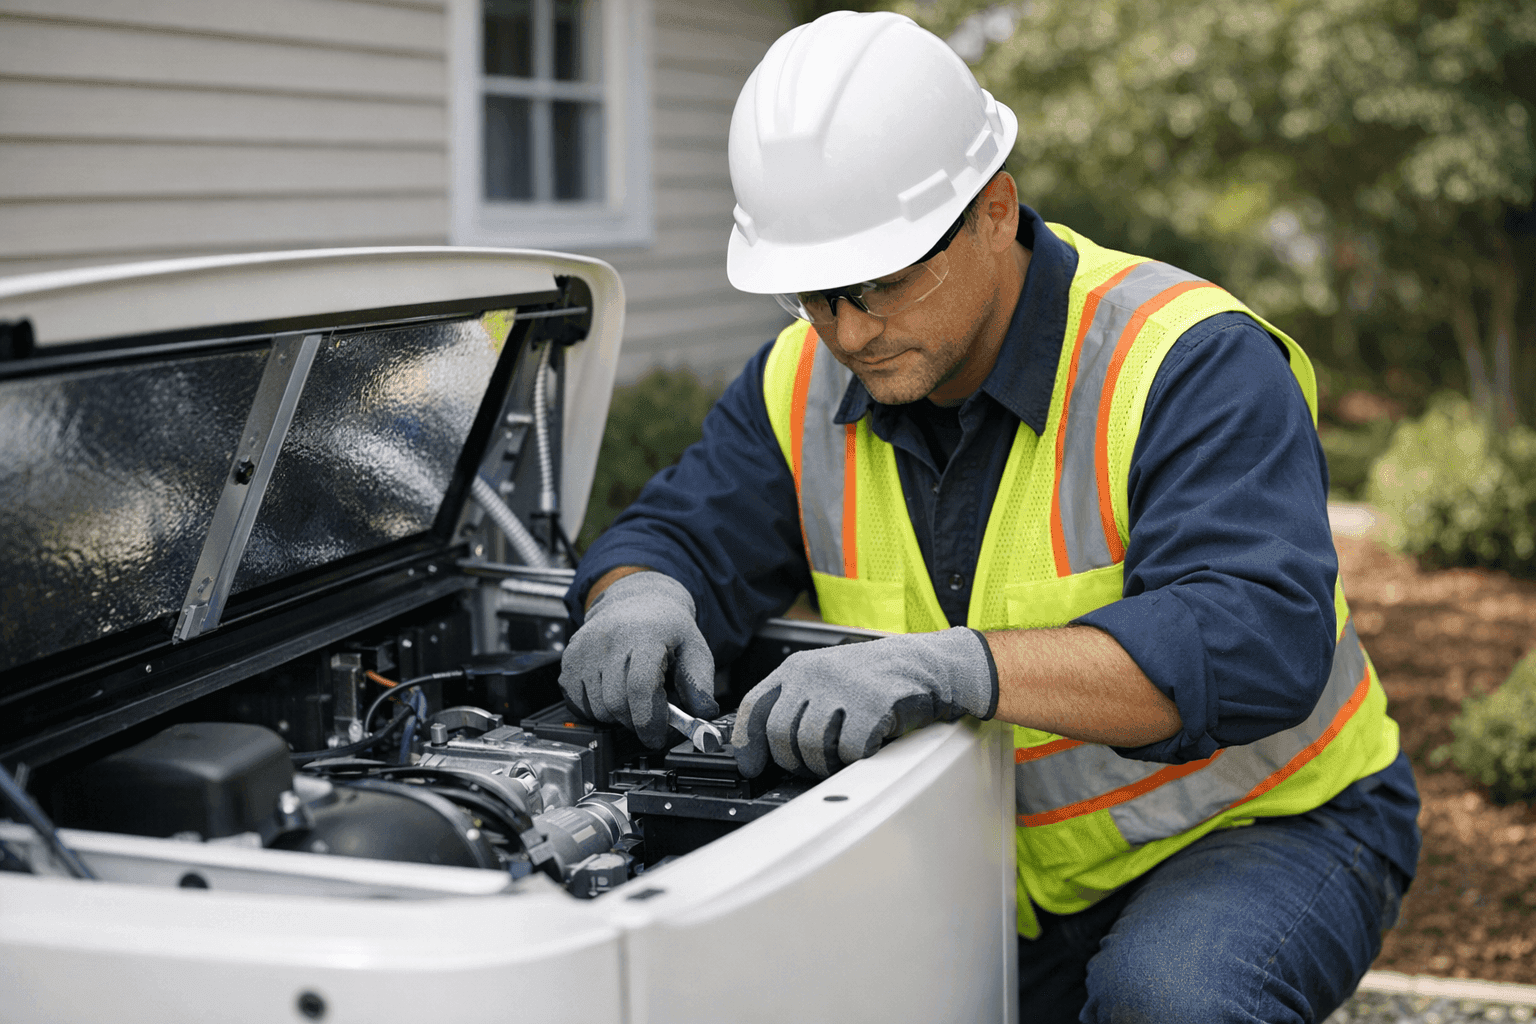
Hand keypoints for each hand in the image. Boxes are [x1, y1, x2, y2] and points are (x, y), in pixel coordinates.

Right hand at [559, 571, 717, 747]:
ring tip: (633, 701)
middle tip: (650, 720)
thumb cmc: (666, 629)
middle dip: (636, 723)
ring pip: (597, 708)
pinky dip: (596, 710)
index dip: (649, 720)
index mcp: (645, 635)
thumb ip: (700, 684)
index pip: (640, 687)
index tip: (657, 737)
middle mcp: (610, 639)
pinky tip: (612, 694)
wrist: (636, 601)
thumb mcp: (694, 649)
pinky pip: (578, 703)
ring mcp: (585, 648)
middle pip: (616, 703)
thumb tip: (703, 715)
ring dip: (617, 717)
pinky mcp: (569, 658)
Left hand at [730, 627, 996, 777]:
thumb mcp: (827, 680)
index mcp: (797, 667)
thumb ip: (796, 705)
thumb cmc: (875, 679)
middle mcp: (814, 673)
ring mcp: (842, 686)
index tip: (752, 767)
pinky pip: (850, 751)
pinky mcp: (871, 703)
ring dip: (827, 763)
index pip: (754, 706)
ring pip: (812, 747)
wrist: (928, 664)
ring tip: (844, 754)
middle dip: (795, 761)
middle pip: (781, 735)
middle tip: (815, 765)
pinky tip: (869, 745)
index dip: (747, 743)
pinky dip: (858, 758)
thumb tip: (765, 751)